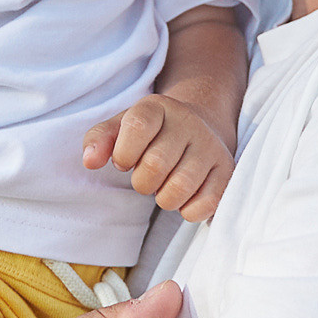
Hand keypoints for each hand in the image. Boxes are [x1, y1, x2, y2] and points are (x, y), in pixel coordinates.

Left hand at [83, 93, 234, 220]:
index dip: (124, 153)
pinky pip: (204, 205)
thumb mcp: (121, 127)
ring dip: (164, 199)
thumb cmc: (152, 133)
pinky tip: (186, 196)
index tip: (124, 161)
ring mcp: (211, 147)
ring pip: (179, 189)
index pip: (137, 126)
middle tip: (146, 178)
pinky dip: (188, 210)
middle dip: (142, 182)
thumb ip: (99, 140)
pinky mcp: (227, 171)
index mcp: (159, 107)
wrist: (200, 125)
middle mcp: (189, 123)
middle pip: (155, 165)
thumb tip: (90, 162)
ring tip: (165, 187)